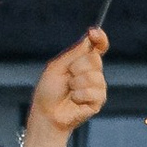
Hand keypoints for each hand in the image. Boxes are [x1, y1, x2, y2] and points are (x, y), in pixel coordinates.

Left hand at [28, 31, 108, 146]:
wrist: (47, 113)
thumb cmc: (48, 91)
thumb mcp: (57, 67)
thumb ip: (73, 54)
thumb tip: (88, 39)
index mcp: (82, 61)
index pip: (98, 47)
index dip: (99, 38)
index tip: (94, 32)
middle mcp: (92, 72)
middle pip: (94, 59)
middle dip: (77, 67)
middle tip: (67, 78)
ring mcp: (97, 87)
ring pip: (94, 77)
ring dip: (77, 84)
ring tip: (69, 91)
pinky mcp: (98, 101)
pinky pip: (94, 92)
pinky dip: (80, 96)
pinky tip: (75, 101)